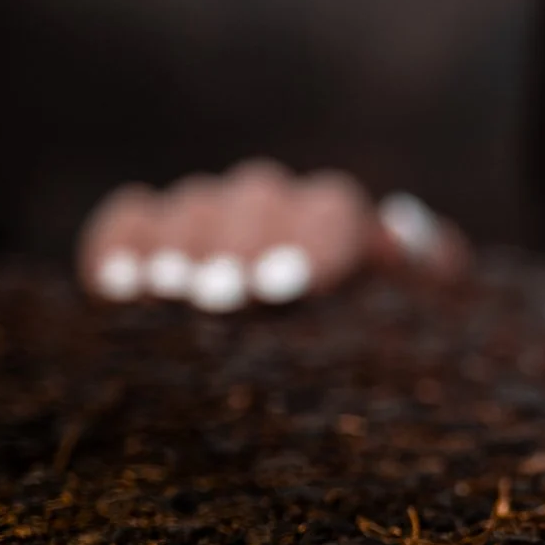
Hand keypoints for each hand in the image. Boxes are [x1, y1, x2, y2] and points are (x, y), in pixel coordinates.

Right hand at [77, 159, 468, 311]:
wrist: (309, 343)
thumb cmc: (372, 336)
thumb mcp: (418, 310)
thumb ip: (428, 267)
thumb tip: (401, 224)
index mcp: (346, 219)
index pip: (332, 215)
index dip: (310, 246)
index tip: (289, 288)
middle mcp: (279, 203)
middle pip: (259, 201)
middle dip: (241, 248)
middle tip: (223, 296)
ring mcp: (215, 212)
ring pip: (198, 205)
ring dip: (182, 247)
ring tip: (169, 291)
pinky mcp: (155, 232)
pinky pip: (134, 215)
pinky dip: (119, 241)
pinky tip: (115, 284)